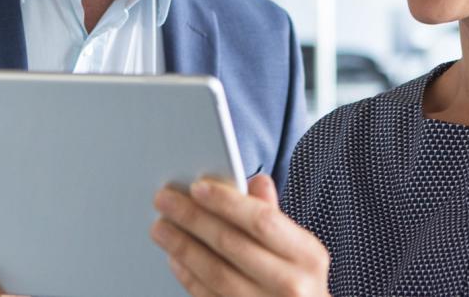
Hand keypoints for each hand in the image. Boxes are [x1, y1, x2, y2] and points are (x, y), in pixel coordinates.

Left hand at [151, 175, 329, 296]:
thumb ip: (274, 215)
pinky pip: (207, 295)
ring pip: (214, 272)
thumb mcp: (299, 248)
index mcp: (306, 255)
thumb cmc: (298, 281)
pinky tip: (175, 257)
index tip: (197, 187)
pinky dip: (188, 274)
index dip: (226, 202)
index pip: (261, 220)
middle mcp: (290, 284)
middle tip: (166, 201)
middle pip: (231, 243)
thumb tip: (254, 181)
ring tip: (162, 227)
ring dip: (182, 246)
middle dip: (193, 218)